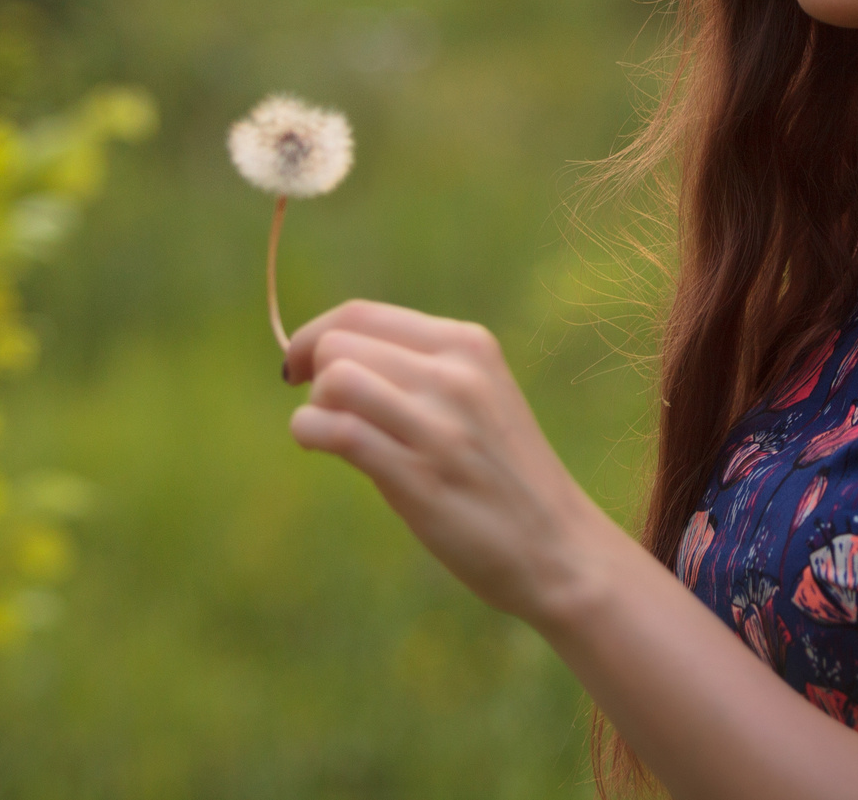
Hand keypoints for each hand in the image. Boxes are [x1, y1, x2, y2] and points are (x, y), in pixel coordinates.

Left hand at [284, 300, 610, 624]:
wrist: (556, 545)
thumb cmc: (504, 476)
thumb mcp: (476, 398)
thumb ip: (418, 371)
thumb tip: (329, 358)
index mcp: (468, 344)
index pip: (362, 314)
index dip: (314, 337)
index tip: (301, 368)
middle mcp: (455, 373)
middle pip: (340, 342)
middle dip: (313, 374)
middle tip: (322, 410)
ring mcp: (439, 423)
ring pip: (336, 378)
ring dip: (315, 406)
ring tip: (331, 434)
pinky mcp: (419, 475)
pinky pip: (337, 431)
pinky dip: (309, 432)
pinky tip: (318, 446)